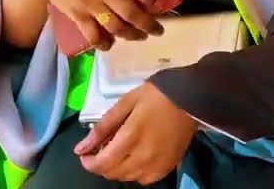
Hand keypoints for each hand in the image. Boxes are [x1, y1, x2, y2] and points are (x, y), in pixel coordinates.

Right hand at [21, 0, 163, 50]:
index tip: (159, 3)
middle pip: (128, 11)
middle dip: (147, 24)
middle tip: (158, 30)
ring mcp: (88, 4)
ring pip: (114, 26)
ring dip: (131, 35)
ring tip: (142, 36)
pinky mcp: (77, 16)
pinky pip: (92, 34)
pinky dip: (103, 43)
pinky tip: (111, 44)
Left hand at [74, 81, 196, 182]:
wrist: (193, 97)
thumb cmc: (157, 94)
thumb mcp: (126, 102)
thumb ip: (103, 126)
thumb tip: (81, 148)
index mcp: (131, 136)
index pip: (102, 163)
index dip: (89, 163)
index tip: (84, 154)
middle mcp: (144, 156)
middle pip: (113, 173)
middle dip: (101, 164)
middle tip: (103, 148)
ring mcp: (158, 164)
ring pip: (127, 178)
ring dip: (117, 169)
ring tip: (120, 151)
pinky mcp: (168, 167)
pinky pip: (144, 179)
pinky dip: (135, 172)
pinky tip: (136, 158)